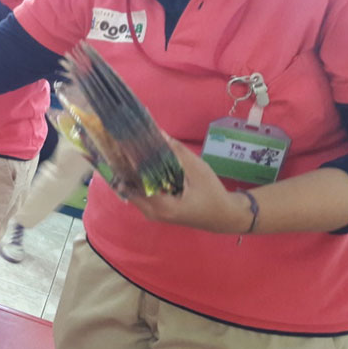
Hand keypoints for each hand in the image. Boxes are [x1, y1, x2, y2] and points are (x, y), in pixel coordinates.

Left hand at [127, 136, 252, 232]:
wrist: (224, 216)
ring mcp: (151, 213)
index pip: (134, 181)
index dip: (127, 161)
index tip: (123, 142)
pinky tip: (140, 162)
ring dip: (130, 170)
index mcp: (161, 206)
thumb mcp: (198, 170)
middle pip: (128, 185)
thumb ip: (176, 151)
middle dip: (125, 164)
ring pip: (131, 189)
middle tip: (123, 143)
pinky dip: (138, 177)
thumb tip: (156, 131)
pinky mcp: (154, 210)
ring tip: (130, 149)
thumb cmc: (213, 194)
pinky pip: (138, 192)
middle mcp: (151, 212)